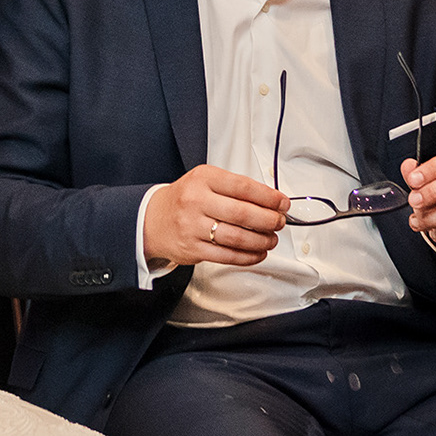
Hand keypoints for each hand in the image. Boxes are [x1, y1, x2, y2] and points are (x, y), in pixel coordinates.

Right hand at [142, 164, 287, 267]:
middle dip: (269, 220)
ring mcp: (193, 226)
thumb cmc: (185, 199)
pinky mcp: (193, 249)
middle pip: (242, 213)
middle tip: (280, 222)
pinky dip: (248, 256)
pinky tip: (258, 252)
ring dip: (261, 240)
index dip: (269, 197)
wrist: (153, 219)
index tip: (282, 203)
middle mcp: (196, 201)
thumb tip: (270, 201)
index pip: (243, 187)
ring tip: (271, 239)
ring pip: (237, 237)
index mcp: (203, 179)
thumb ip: (234, 188)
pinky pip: (227, 256)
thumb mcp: (205, 181)